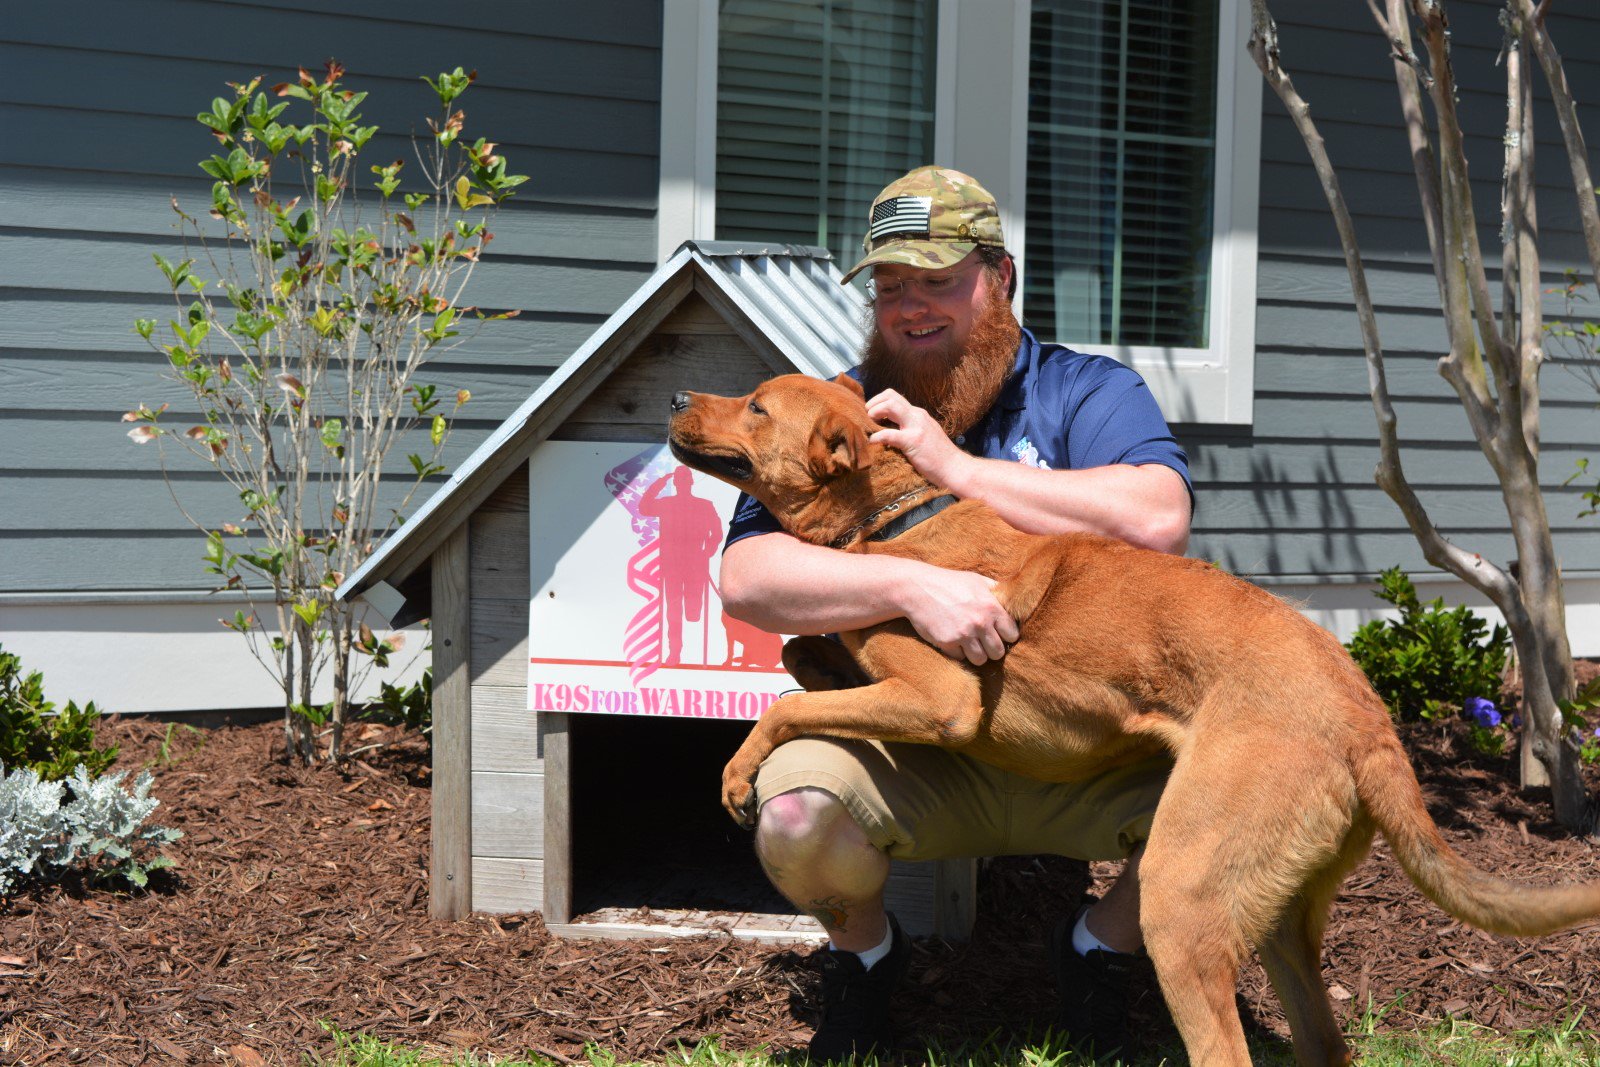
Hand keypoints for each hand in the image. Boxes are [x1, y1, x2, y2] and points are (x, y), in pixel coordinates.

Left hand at [866, 389, 970, 489]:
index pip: (895, 397)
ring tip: (869, 424)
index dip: (879, 402)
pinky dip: (877, 436)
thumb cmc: (940, 457)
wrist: (956, 469)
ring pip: (890, 405)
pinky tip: (872, 442)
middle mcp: (917, 416)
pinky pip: (889, 434)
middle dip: (874, 402)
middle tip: (867, 417)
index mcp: (918, 414)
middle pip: (891, 395)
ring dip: (874, 411)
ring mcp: (916, 427)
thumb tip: (890, 431)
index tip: (872, 416)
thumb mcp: (925, 436)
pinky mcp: (914, 441)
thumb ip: (910, 429)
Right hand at [900, 565, 1019, 665]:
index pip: (1012, 635)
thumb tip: (1013, 600)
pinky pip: (960, 658)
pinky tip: (953, 640)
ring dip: (976, 654)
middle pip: (998, 652)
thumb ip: (996, 591)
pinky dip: (958, 652)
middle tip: (983, 642)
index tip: (998, 633)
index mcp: (991, 607)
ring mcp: (963, 634)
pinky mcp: (947, 643)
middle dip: (992, 649)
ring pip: (980, 660)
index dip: (1006, 635)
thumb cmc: (949, 582)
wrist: (917, 588)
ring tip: (970, 644)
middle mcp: (980, 623)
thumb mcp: (976, 580)